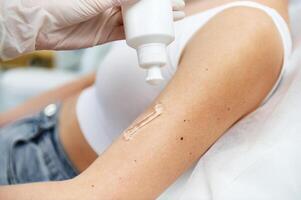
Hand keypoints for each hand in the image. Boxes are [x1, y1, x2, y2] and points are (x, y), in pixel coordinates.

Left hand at [0, 0, 184, 59]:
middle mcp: (111, 2)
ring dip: (153, 22)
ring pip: (137, 20)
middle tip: (177, 10)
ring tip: (171, 21)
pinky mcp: (105, 34)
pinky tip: (151, 33)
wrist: (41, 24)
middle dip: (159, 8)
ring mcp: (109, 18)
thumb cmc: (62, 3)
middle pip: (141, 5)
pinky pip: (127, 34)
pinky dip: (139, 34)